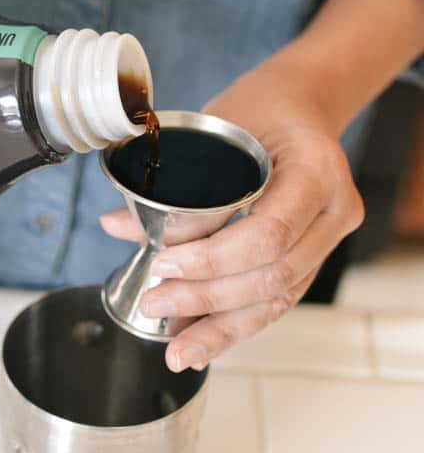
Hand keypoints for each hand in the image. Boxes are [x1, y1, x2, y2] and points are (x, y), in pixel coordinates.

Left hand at [100, 57, 364, 372]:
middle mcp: (335, 210)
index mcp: (318, 170)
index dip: (212, 258)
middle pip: (273, 274)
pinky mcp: (314, 255)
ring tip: (175, 347)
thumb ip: (180, 186)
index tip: (163, 262)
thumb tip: (118, 226)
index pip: (269, 234)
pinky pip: (278, 299)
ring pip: (278, 298)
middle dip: (208, 297)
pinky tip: (202, 343)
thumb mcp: (219, 133)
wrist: (300, 105)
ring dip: (221, 326)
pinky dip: (236, 324)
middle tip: (156, 301)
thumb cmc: (260, 109)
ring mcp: (330, 237)